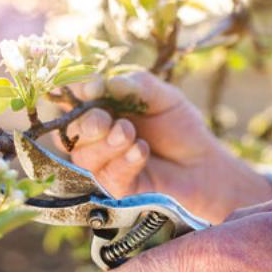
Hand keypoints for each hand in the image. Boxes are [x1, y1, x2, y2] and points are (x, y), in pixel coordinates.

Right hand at [62, 71, 271, 222]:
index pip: (72, 99)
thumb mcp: (163, 97)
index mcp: (101, 108)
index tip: (91, 88)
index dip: (74, 93)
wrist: (203, 163)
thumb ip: (137, 86)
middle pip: (69, 132)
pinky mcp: (116, 188)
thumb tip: (106, 83)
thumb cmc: (180, 127)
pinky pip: (107, 176)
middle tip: (106, 120)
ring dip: (106, 144)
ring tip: (131, 134)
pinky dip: (124, 161)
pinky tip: (141, 151)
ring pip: (84, 156)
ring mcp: (103, 165)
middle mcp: (95, 137)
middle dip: (86, 124)